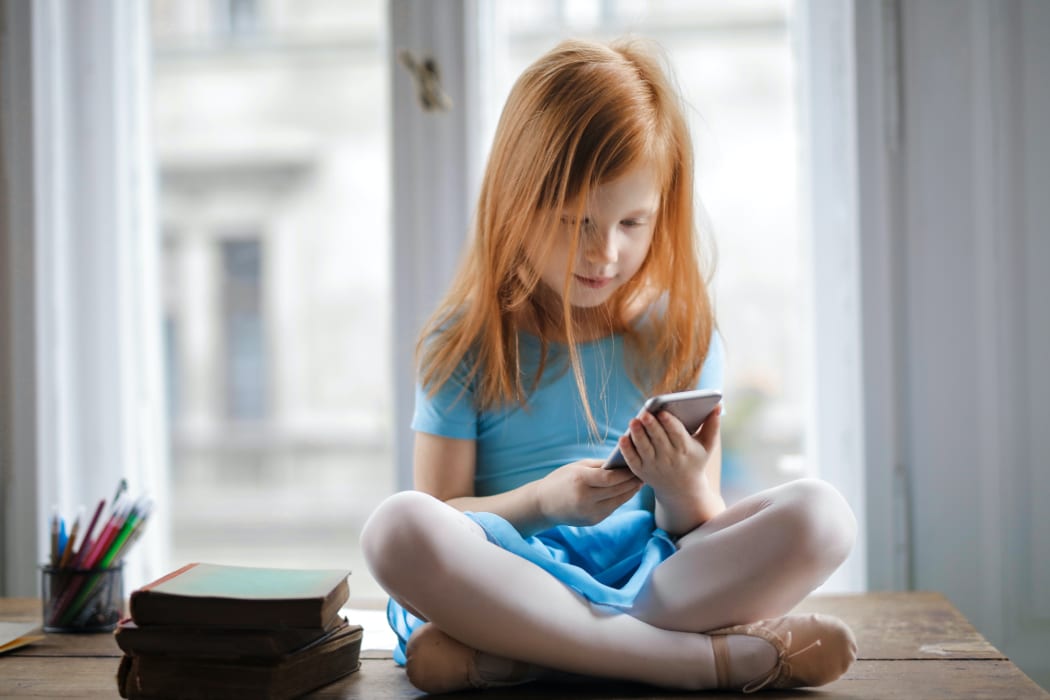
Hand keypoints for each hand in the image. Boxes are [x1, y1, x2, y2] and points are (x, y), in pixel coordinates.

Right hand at [534, 459, 642, 527]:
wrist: (543, 504)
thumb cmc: (561, 480)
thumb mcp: (577, 467)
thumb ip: (600, 466)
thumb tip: (623, 462)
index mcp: (580, 480)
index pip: (610, 478)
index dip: (625, 473)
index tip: (636, 465)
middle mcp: (585, 498)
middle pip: (616, 490)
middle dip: (632, 482)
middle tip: (643, 473)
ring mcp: (589, 512)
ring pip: (618, 501)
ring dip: (630, 492)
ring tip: (638, 482)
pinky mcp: (592, 521)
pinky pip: (611, 508)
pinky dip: (620, 499)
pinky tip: (627, 492)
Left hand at [617, 405, 722, 526]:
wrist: (681, 489)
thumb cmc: (694, 460)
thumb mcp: (707, 446)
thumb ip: (712, 425)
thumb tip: (718, 405)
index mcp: (685, 450)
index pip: (676, 435)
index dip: (669, 423)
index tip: (663, 412)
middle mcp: (669, 459)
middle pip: (659, 440)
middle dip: (652, 427)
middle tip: (645, 414)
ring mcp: (654, 466)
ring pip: (644, 449)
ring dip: (638, 435)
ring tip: (633, 421)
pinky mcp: (641, 471)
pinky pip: (632, 460)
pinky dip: (627, 450)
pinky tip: (623, 438)